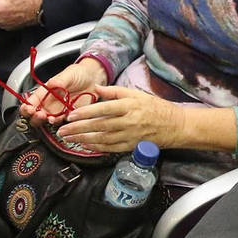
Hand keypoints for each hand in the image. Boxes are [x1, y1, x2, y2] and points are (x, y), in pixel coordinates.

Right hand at [25, 57, 109, 121]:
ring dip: (45, 121)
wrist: (94, 79)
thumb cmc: (79, 74)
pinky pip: (61, 123)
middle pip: (35, 115)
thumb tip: (52, 84)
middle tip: (39, 114)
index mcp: (44, 92)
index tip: (29, 108)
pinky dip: (58, 123)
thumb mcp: (69, 74)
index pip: (30, 102)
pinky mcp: (68, 116)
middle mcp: (49, 103)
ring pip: (46, 121)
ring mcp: (58, 111)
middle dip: (35, 117)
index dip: (27, 107)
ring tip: (49, 118)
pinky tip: (58, 120)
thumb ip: (60, 80)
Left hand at [55, 86, 185, 151]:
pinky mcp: (131, 146)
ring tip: (69, 139)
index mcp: (129, 106)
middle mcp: (128, 121)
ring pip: (102, 139)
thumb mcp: (136, 94)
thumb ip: (114, 91)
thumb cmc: (155, 107)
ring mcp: (129, 136)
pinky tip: (84, 145)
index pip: (103, 109)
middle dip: (78, 128)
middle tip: (62, 131)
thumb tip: (95, 89)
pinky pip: (110, 148)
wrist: (175, 126)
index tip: (70, 115)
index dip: (85, 113)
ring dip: (83, 139)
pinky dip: (96, 147)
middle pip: (99, 125)